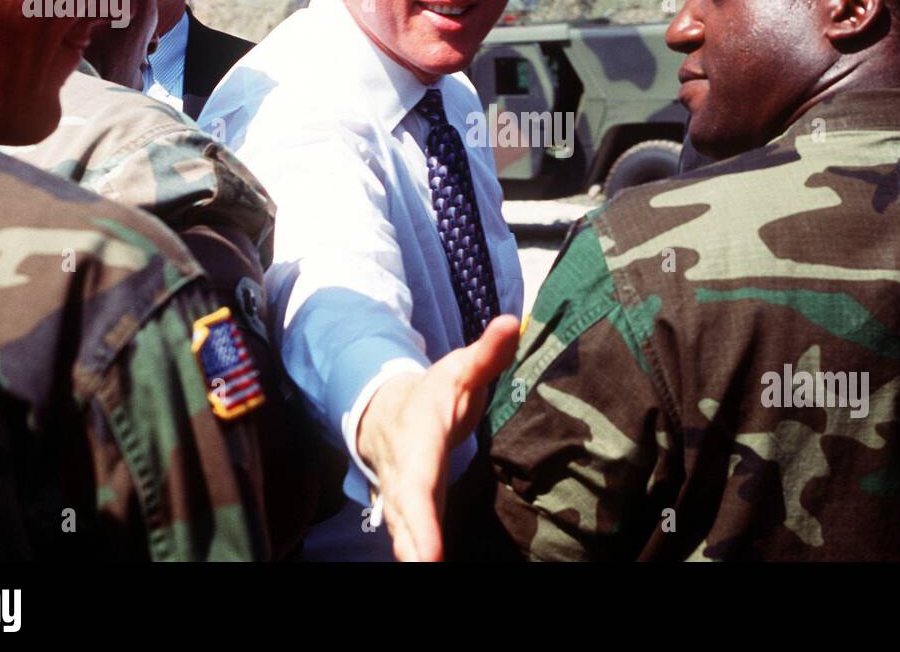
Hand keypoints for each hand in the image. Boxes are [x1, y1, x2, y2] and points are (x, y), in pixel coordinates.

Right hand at [356, 314, 520, 560]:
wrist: (385, 412)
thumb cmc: (432, 394)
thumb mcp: (459, 369)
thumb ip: (487, 352)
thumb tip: (514, 323)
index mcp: (420, 441)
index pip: (420, 482)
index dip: (423, 518)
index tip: (431, 554)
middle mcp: (406, 477)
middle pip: (406, 518)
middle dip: (415, 547)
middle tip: (427, 571)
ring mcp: (405, 500)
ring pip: (404, 532)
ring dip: (414, 555)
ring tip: (428, 574)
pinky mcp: (412, 515)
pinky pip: (414, 539)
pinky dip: (420, 555)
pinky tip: (433, 569)